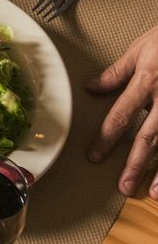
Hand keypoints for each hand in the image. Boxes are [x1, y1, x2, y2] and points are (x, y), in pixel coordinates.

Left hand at [87, 24, 157, 197]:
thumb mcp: (140, 49)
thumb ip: (116, 72)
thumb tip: (91, 88)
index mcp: (147, 82)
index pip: (121, 115)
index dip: (107, 138)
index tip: (95, 157)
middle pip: (149, 137)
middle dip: (135, 163)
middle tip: (123, 186)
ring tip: (154, 193)